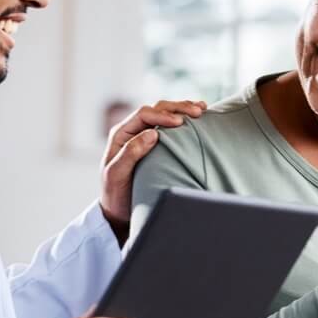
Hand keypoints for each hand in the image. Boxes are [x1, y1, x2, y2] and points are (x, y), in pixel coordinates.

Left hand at [100, 100, 206, 242]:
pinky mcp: (154, 143)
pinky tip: (198, 119)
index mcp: (120, 134)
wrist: (118, 209)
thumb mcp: (117, 174)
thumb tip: (153, 133)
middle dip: (177, 108)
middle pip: (156, 109)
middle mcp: (132, 130)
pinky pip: (169, 126)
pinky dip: (183, 119)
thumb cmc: (115, 194)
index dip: (162, 115)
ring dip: (183, 109)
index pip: (143, 115)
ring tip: (202, 108)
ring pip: (164, 114)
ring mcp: (143, 135)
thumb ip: (131, 153)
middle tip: (198, 111)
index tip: (180, 122)